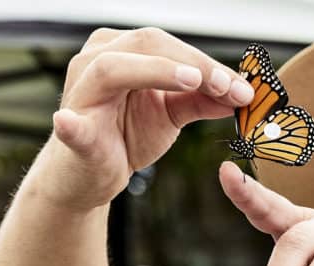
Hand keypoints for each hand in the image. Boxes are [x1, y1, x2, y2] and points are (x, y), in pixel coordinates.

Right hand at [32, 27, 253, 210]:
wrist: (93, 173)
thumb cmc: (127, 134)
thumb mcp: (171, 113)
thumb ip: (203, 100)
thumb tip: (243, 93)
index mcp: (123, 51)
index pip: (169, 46)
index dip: (208, 63)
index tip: (242, 87)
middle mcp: (97, 60)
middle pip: (147, 45)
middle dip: (193, 64)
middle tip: (226, 85)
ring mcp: (80, 93)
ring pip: (113, 68)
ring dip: (156, 72)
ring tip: (191, 81)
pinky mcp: (71, 131)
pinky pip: (71, 126)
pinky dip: (72, 125)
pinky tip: (71, 122)